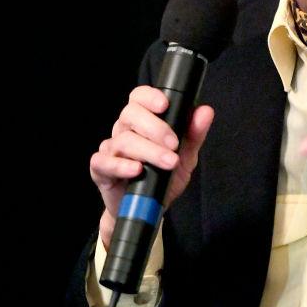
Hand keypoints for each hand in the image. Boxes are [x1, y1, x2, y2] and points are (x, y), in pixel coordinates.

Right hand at [90, 85, 213, 248]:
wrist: (148, 210)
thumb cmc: (163, 178)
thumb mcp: (185, 157)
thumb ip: (194, 135)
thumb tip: (206, 111)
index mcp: (141, 122)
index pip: (139, 97)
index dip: (149, 96)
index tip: (165, 105)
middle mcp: (123, 131)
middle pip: (130, 114)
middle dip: (155, 128)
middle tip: (174, 145)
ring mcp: (111, 149)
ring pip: (123, 140)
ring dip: (149, 151)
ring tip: (168, 162)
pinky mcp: (100, 169)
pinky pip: (104, 162)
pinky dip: (121, 165)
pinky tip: (137, 170)